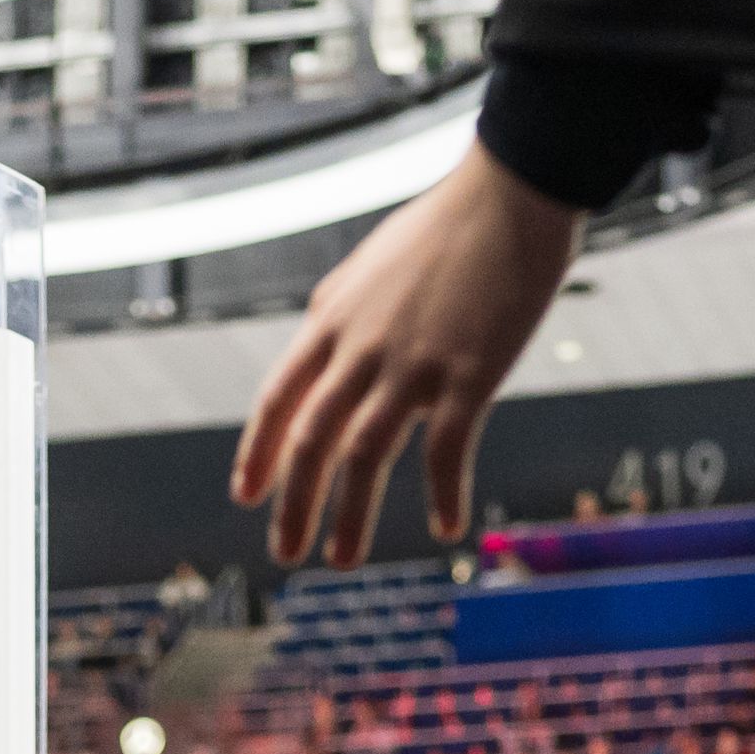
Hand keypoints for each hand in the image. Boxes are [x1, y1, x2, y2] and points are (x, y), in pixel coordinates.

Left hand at [225, 146, 583, 562]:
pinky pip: (445, 453)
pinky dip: (443, 496)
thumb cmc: (450, 226)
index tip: (245, 493)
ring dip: (350, 516)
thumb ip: (345, 311)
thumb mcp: (372, 266)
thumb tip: (326, 339)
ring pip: (364, 457)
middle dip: (293, 503)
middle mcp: (360, 347)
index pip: (278, 398)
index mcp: (332, 318)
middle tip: (286, 551)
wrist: (509, 193)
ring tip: (342, 560)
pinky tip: (445, 527)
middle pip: (310, 440)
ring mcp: (411, 363)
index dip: (258, 452)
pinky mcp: (468, 375)